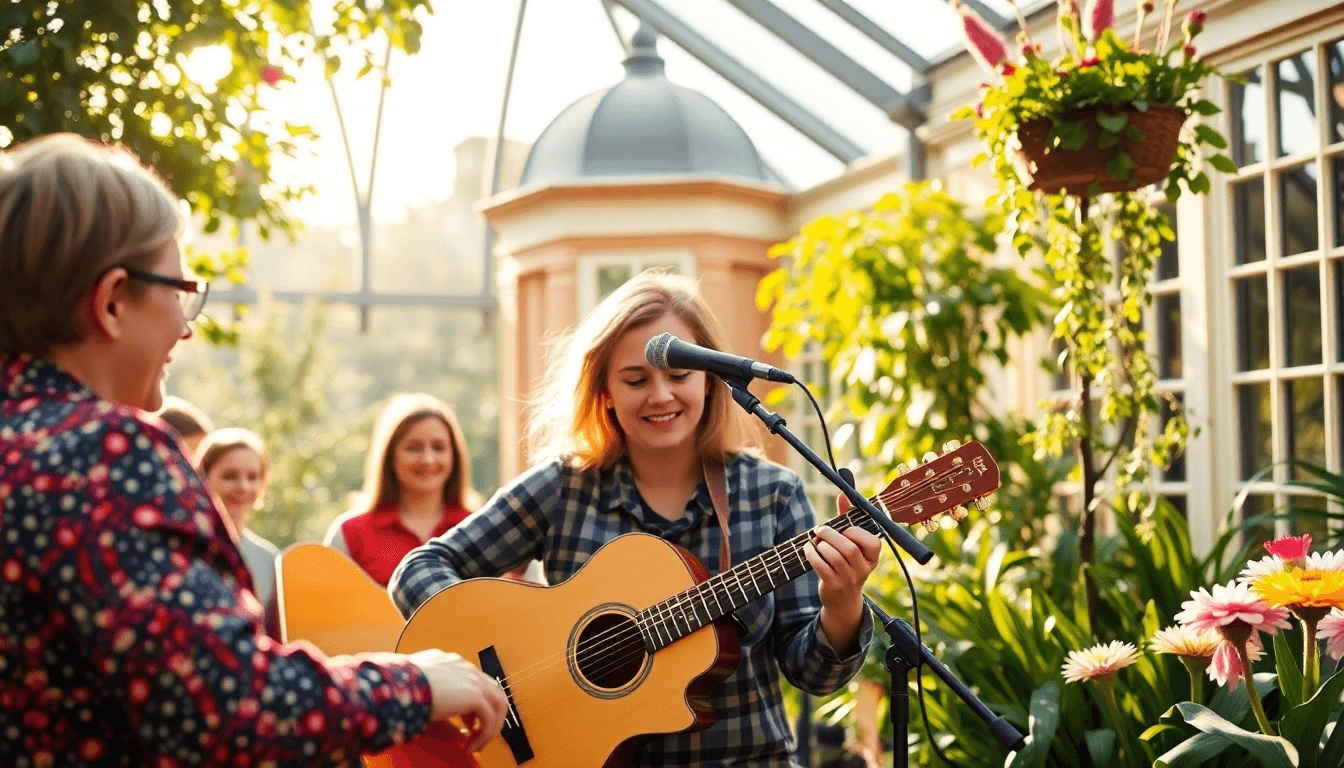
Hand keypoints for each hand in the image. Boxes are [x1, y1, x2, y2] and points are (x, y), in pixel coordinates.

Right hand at [405, 648, 508, 752]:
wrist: (398, 686)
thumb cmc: (400, 690)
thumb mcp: (423, 699)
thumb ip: (442, 713)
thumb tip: (457, 734)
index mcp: (451, 663)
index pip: (476, 681)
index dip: (477, 704)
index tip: (468, 723)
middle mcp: (464, 667)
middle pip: (493, 690)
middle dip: (491, 716)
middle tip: (480, 735)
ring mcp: (472, 679)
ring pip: (498, 704)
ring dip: (491, 727)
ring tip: (478, 744)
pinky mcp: (474, 695)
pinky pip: (490, 719)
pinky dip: (485, 735)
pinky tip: (471, 747)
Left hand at [803, 494, 881, 653]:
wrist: (842, 600)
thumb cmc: (846, 563)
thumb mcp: (851, 542)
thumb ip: (847, 518)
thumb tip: (842, 493)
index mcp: (873, 557)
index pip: (872, 542)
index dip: (856, 533)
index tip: (844, 530)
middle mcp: (864, 569)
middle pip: (849, 548)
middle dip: (831, 535)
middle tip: (820, 530)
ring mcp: (849, 579)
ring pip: (834, 557)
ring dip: (820, 545)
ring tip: (815, 541)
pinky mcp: (834, 586)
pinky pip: (821, 566)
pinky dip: (811, 554)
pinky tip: (808, 549)